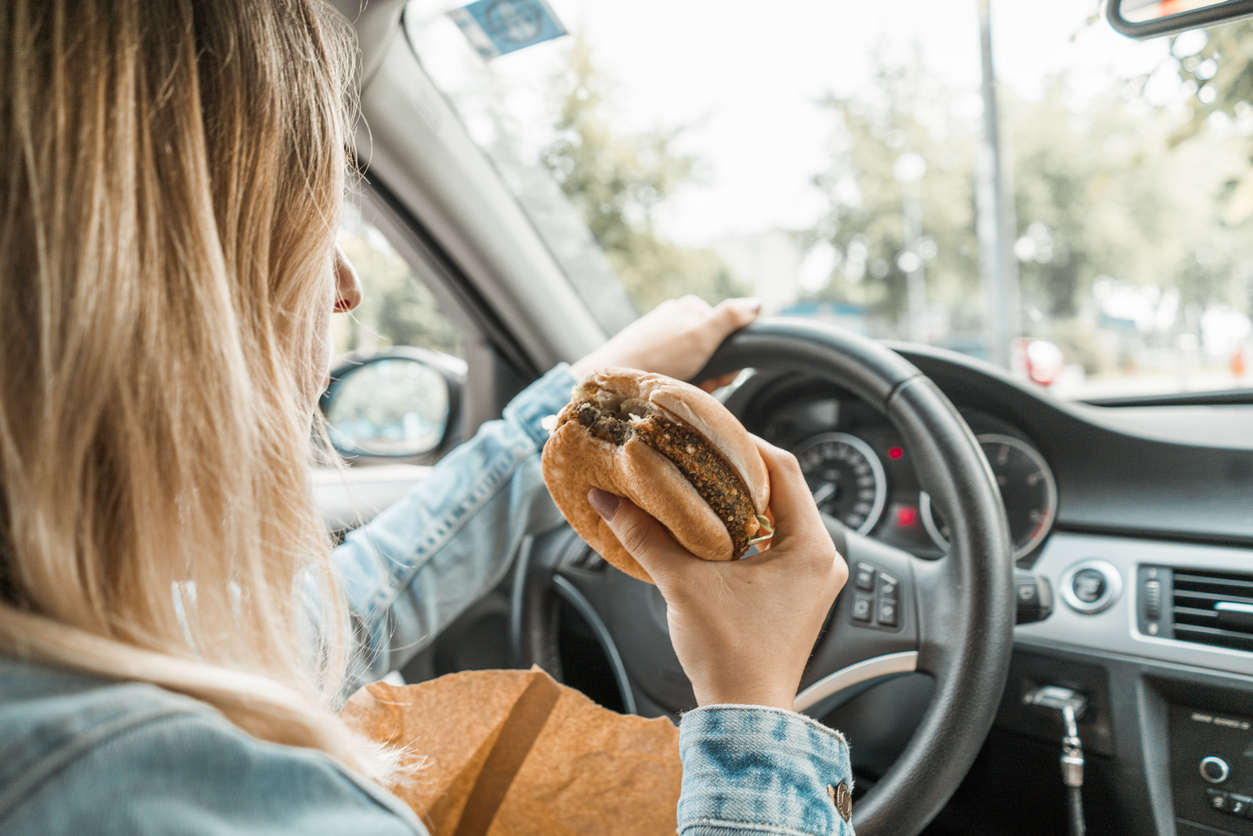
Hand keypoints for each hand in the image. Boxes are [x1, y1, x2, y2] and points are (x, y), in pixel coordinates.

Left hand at [571, 296, 759, 391]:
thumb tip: (756, 303)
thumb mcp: (701, 335)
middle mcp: (676, 318)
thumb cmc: (659, 356)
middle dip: (710, 373)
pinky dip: (677, 381)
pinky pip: (676, 370)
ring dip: (695, 381)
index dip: (726, 360)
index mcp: (691, 308)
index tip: (717, 374)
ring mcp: (662, 336)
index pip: (727, 334)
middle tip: (698, 383)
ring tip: (680, 386)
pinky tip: (667, 386)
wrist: (616, 376)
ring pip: (695, 364)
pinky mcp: (650, 353)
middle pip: (711, 351)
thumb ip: (729, 318)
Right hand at [586, 437, 846, 709]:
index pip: (785, 468)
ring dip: (740, 502)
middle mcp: (821, 559)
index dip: (744, 443)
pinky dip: (744, 531)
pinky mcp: (798, 597)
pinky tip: (711, 529)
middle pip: (783, 491)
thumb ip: (644, 535)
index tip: (710, 431)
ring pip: (779, 519)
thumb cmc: (731, 657)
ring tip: (699, 487)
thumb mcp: (682, 584)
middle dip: (737, 471)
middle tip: (698, 455)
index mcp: (810, 547)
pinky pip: (775, 546)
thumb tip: (609, 499)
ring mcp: (812, 580)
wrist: (743, 716)